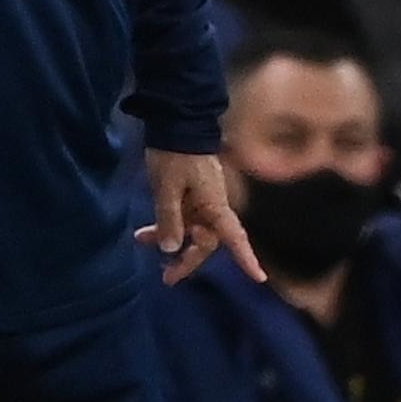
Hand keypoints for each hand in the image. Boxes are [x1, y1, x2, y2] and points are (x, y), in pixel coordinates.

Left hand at [135, 150, 265, 286]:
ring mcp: (200, 202)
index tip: (259, 277)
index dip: (246, 257)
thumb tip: (170, 250)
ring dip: (170, 242)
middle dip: (187, 260)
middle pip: (206, 243)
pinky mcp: (188, 197)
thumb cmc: (175, 154)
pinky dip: (165, 227)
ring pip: (190, 233)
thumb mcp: (167, 186)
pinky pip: (180, 220)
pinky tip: (144, 233)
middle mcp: (212, 208)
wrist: (176, 123)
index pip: (234, 237)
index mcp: (215, 205)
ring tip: (142, 242)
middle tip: (167, 278)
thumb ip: (169, 218)